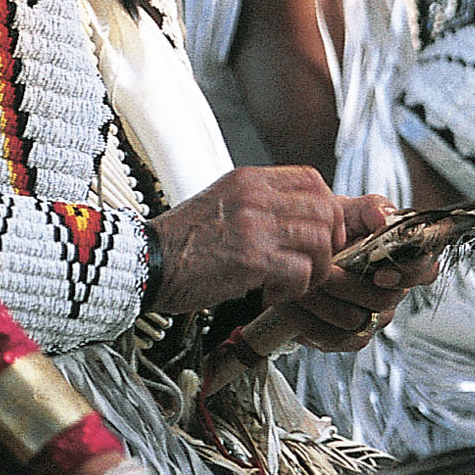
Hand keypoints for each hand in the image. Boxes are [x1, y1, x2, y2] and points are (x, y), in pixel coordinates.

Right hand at [148, 165, 346, 312]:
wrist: (145, 263)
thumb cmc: (180, 242)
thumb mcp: (221, 202)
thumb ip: (257, 202)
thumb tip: (294, 217)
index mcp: (249, 179)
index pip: (312, 180)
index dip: (326, 207)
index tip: (321, 231)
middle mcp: (256, 197)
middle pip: (325, 209)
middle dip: (329, 241)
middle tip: (314, 262)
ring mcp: (256, 226)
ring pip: (320, 241)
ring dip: (314, 269)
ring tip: (292, 283)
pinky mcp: (253, 259)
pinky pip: (302, 271)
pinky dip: (296, 289)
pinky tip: (273, 294)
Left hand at [275, 194, 444, 351]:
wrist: (293, 254)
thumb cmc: (328, 231)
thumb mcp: (348, 210)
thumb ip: (371, 208)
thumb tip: (384, 218)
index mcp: (400, 260)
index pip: (425, 269)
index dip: (409, 273)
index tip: (381, 271)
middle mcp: (391, 292)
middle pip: (384, 299)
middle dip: (348, 284)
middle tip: (323, 269)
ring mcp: (371, 318)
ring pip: (355, 319)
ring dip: (323, 300)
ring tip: (303, 283)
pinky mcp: (346, 338)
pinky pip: (333, 338)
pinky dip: (308, 320)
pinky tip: (293, 304)